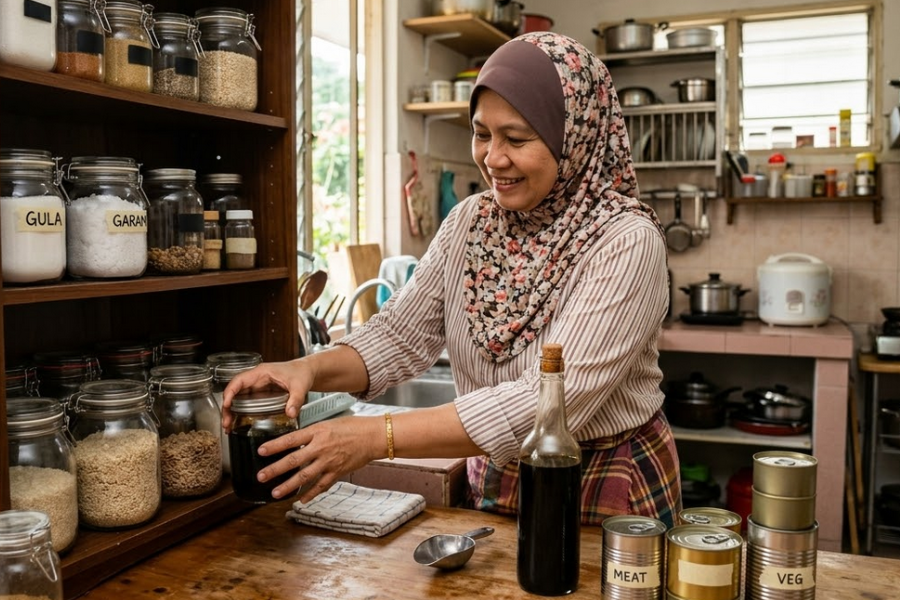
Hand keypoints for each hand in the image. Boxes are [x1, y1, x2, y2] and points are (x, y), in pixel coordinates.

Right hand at [222, 359, 314, 431]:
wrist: (308, 372)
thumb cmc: (302, 372)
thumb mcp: (300, 386)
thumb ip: (296, 400)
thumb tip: (290, 413)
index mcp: (262, 373)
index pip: (239, 380)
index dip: (230, 392)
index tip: (226, 405)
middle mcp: (256, 379)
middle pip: (235, 392)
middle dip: (228, 407)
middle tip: (226, 423)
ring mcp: (258, 386)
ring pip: (239, 398)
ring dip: (232, 411)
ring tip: (229, 426)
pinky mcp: (261, 394)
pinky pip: (247, 403)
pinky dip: (241, 412)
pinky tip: (238, 423)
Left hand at [256, 415, 381, 501]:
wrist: (373, 436)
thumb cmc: (352, 427)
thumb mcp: (328, 424)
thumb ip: (311, 434)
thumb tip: (295, 442)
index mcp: (317, 432)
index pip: (291, 439)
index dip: (274, 446)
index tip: (261, 451)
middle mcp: (321, 447)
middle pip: (293, 460)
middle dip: (275, 469)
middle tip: (261, 476)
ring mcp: (329, 462)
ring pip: (304, 476)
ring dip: (288, 486)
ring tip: (275, 493)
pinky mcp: (337, 472)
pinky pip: (321, 485)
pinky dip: (310, 494)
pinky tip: (300, 499)